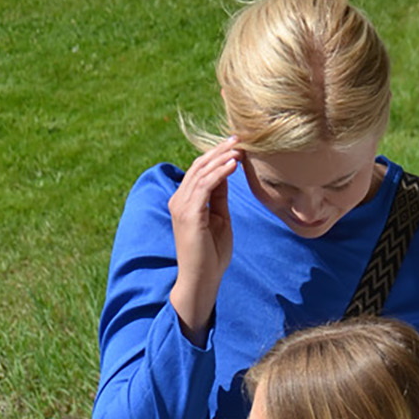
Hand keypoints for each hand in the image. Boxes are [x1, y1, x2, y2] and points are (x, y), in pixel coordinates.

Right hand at [168, 139, 239, 344]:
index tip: (236, 145)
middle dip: (219, 151)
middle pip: (199, 166)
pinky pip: (204, 186)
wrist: (202, 280)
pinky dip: (220, 173)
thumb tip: (226, 174)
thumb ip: (219, 197)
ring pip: (201, 172)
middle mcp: (179, 199)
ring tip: (240, 148)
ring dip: (222, 158)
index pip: (199, 171)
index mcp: (185, 201)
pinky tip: (234, 164)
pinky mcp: (189, 214)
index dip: (217, 156)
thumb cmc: (212, 255)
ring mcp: (181, 206)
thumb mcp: (219, 219)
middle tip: (239, 138)